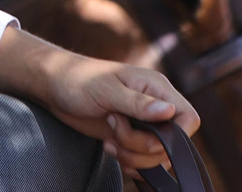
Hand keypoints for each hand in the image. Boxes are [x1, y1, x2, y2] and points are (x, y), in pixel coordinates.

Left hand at [0, 27, 199, 173]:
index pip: (188, 118)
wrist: (53, 87)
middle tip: (114, 127)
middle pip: (171, 144)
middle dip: (141, 146)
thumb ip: (139, 103)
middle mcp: (155, 106)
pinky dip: (128, 161)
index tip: (147, 134)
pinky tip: (110, 147)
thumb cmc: (77, 79)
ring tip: (109, 137)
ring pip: (156, 156)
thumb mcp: (107, 89)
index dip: (175, 135)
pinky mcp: (130, 137)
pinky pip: (143, 161)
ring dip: (132, 154)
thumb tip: (169, 111)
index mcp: (156, 87)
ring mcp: (143, 124)